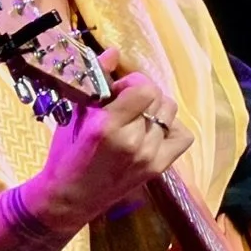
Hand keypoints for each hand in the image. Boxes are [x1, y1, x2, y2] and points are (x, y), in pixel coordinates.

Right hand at [31, 47, 193, 224]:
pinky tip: (153, 131)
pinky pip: (183, 137)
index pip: (144, 88)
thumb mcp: (75, 115)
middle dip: (143, 94)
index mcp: (107, 126)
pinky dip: (172, 129)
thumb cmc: (67, 154)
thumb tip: (114, 52)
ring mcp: (148, 156)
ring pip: (170, 114)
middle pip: (159, 97)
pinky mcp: (158, 168)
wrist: (69, 198)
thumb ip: (96, 80)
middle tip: (126, 104)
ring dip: (155, 110)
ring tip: (137, 118)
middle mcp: (132, 141)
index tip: (118, 91)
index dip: (133, 82)